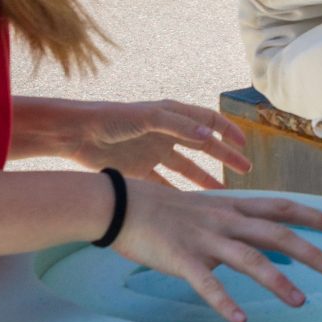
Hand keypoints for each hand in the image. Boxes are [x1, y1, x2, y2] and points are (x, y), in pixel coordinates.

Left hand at [39, 97, 248, 189]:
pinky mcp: (139, 171)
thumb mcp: (148, 118)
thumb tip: (211, 137)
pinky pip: (165, 184)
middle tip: (245, 171)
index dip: (228, 132)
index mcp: (171, 115)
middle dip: (225, 157)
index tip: (244, 146)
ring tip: (224, 194)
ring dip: (206, 179)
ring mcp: (153, 153)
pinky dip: (179, 194)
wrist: (76, 134)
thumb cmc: (111, 118)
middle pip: (203, 146)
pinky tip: (190, 207)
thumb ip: (179, 126)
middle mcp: (166, 133)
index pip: (208, 121)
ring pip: (187, 168)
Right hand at [112, 185, 321, 321]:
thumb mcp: (205, 208)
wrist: (120, 203)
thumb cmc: (162, 208)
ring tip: (300, 302)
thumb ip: (233, 222)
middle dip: (309, 250)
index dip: (309, 214)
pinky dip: (225, 302)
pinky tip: (240, 320)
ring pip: (250, 259)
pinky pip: (207, 284)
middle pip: (276, 233)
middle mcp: (224, 220)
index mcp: (231, 206)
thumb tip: (260, 240)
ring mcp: (205, 239)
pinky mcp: (182, 258)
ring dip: (278, 281)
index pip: (279, 206)